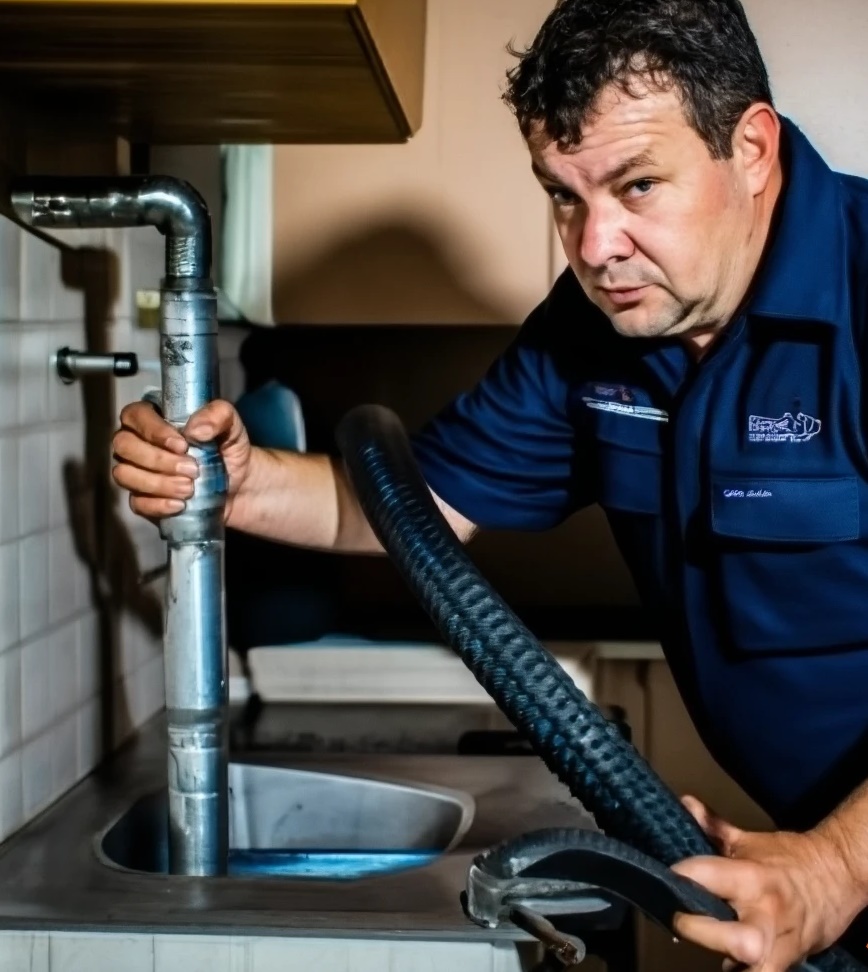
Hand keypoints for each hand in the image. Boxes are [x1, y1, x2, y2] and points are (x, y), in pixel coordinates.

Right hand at [112, 399, 252, 522]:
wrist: (242, 487)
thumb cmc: (230, 450)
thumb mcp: (232, 426)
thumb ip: (219, 414)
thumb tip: (194, 429)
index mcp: (155, 418)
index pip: (135, 415)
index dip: (153, 430)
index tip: (182, 445)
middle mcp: (139, 443)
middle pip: (123, 445)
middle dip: (157, 459)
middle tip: (191, 469)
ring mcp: (138, 472)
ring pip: (124, 474)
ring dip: (158, 483)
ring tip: (189, 488)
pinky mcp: (144, 500)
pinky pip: (136, 503)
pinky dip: (158, 505)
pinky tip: (180, 504)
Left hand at [671, 796, 861, 970]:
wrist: (837, 876)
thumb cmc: (787, 858)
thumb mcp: (749, 841)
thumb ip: (713, 826)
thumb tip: (685, 803)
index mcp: (752, 875)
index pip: (705, 874)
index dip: (679, 875)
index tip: (664, 876)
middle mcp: (766, 912)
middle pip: (734, 938)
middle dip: (700, 932)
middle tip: (680, 919)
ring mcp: (778, 941)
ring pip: (754, 964)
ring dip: (728, 961)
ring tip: (708, 945)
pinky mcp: (788, 960)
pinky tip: (732, 962)